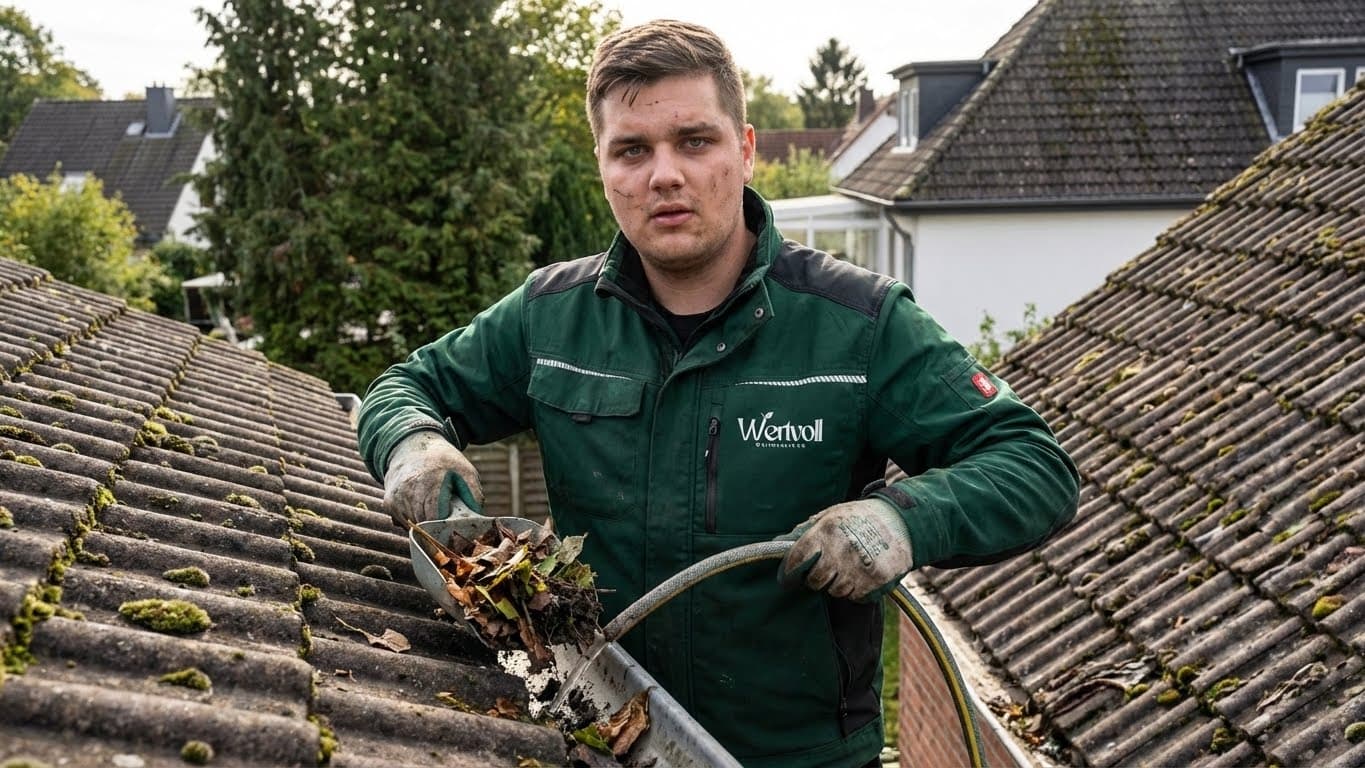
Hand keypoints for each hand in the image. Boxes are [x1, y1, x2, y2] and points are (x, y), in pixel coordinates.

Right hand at [382, 431, 483, 525]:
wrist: (411, 447)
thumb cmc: (443, 461)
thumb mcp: (465, 471)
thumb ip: (474, 495)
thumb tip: (477, 520)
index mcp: (429, 484)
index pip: (435, 519)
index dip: (446, 527)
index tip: (456, 528)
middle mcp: (408, 492)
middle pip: (425, 527)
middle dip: (438, 528)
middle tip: (449, 521)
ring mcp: (396, 499)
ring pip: (414, 528)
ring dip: (426, 525)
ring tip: (435, 509)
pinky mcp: (389, 504)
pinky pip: (404, 523)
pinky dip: (415, 520)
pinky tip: (421, 506)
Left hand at [777, 499, 913, 601]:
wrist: (901, 520)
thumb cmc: (860, 517)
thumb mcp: (831, 514)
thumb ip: (805, 531)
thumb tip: (777, 545)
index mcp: (827, 530)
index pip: (798, 559)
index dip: (789, 573)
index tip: (787, 579)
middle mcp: (842, 549)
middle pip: (815, 580)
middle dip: (816, 578)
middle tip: (824, 570)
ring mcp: (860, 566)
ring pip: (835, 591)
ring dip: (837, 584)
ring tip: (847, 567)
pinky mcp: (876, 580)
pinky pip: (855, 596)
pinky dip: (856, 589)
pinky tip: (861, 573)